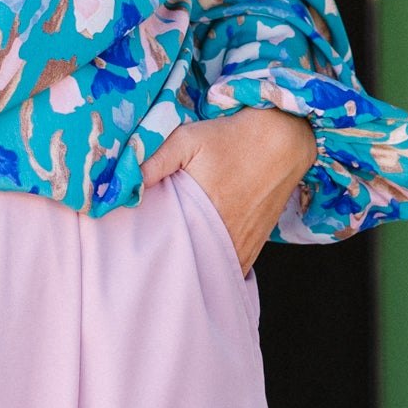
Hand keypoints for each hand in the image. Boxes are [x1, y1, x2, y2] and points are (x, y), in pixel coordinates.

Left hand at [143, 106, 317, 272]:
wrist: (283, 138)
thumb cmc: (232, 137)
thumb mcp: (188, 139)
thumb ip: (155, 161)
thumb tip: (123, 184)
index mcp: (207, 213)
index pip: (172, 249)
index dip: (155, 252)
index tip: (141, 248)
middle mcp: (228, 236)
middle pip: (192, 265)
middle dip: (173, 263)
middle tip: (155, 256)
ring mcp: (244, 244)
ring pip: (212, 270)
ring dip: (197, 267)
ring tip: (176, 260)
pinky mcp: (255, 244)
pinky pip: (232, 268)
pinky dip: (216, 267)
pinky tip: (202, 260)